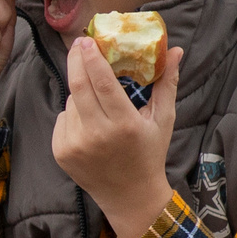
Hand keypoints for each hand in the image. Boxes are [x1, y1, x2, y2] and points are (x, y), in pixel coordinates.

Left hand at [52, 37, 185, 237]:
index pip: (102, 83)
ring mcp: (75, 145)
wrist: (130, 197)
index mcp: (124, 125)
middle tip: (78, 45)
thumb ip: (167, 83)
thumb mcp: (164, 120)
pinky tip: (89, 124)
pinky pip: (63, 119)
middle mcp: (97, 135)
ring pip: (71, 102)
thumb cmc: (150, 154)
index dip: (92, 58)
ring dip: (80, 93)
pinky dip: (73, 114)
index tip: (87, 39)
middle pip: (78, 86)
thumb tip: (175, 50)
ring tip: (98, 103)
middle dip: (76, 60)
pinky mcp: (61, 152)